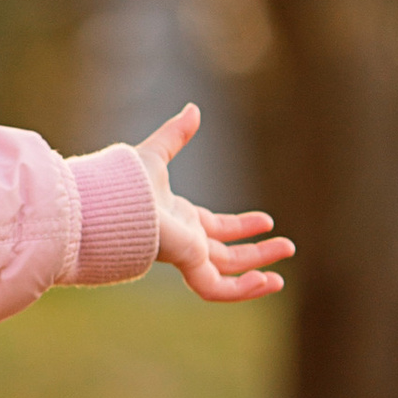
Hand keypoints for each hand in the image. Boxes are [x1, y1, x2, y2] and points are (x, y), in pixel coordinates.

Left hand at [137, 105, 292, 303]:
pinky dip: (243, 289)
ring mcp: (186, 256)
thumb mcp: (157, 154)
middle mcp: (185, 240)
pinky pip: (218, 289)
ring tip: (281, 277)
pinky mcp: (187, 265)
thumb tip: (193, 108)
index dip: (242, 226)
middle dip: (258, 252)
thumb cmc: (122, 182)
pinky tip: (268, 281)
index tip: (268, 221)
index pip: (216, 228)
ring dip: (256, 273)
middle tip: (288, 246)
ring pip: (227, 274)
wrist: (109, 204)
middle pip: (227, 254)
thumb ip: (176, 135)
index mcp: (179, 218)